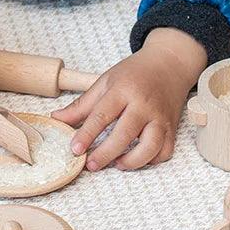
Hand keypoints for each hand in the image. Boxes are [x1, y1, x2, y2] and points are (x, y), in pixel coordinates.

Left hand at [52, 28, 206, 170]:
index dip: (86, 134)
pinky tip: (136, 160)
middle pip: (125, 134)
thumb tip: (57, 119)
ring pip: (150, 147)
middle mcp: (144, 105)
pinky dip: (151, 161)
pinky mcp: (173, 128)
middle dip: (105, 153)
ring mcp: (161, 118)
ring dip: (132, 161)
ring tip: (116, 164)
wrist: (169, 64)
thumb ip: (82, 104)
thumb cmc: (135, 73)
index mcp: (123, 90)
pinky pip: (165, 152)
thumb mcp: (105, 82)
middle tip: (91, 164)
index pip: (102, 115)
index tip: (75, 149)